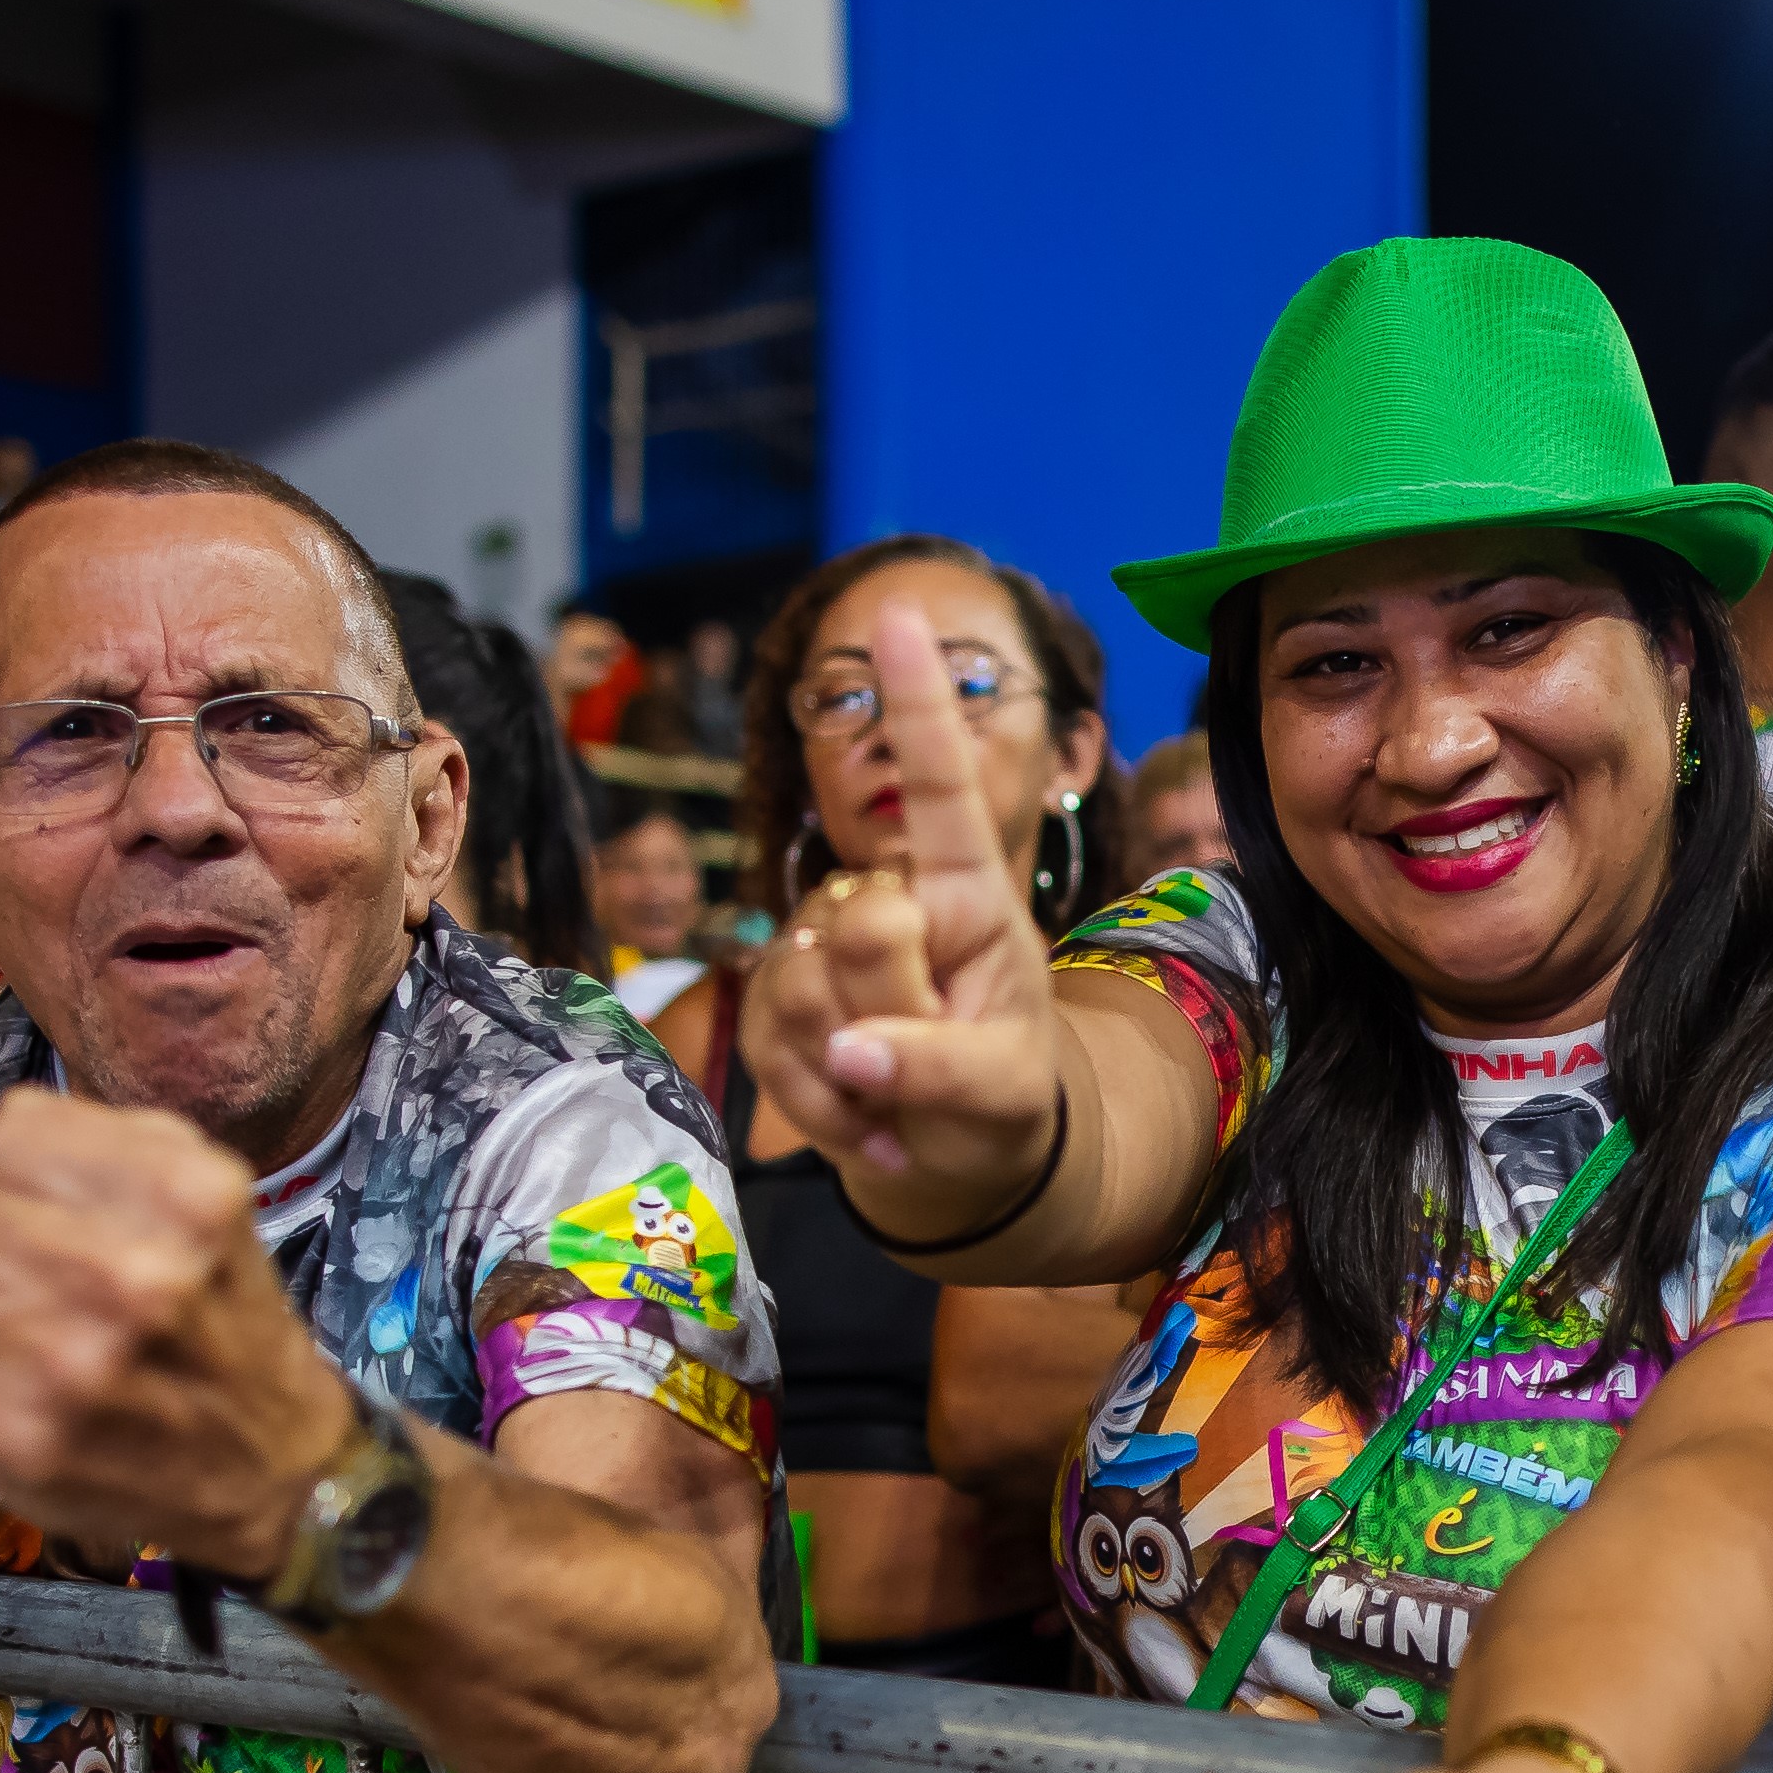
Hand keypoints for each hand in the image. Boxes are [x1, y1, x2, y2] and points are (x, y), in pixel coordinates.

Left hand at [0, 1093, 358, 1581]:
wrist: (273, 1471)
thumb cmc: (228, 1325)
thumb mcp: (211, 1202)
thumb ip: (114, 1146)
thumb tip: (3, 1139)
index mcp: (187, 1198)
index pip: (13, 1133)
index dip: (24, 1170)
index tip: (51, 1209)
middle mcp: (130, 1275)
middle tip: (37, 1286)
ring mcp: (64, 1363)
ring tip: (32, 1349)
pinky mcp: (14, 1440)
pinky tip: (5, 1399)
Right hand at [732, 599, 1064, 1229]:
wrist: (958, 1157)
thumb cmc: (1000, 1097)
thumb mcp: (1001, 1086)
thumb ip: (935, 1061)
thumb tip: (848, 1049)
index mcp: (964, 892)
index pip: (942, 786)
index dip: (918, 705)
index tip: (902, 614)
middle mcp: (886, 900)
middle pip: (864, 926)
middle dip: (892, 1012)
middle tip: (928, 1066)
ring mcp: (820, 948)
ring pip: (805, 990)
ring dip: (853, 1076)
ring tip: (903, 1109)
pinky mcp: (772, 1003)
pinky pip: (770, 1046)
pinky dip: (822, 1109)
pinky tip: (871, 1132)